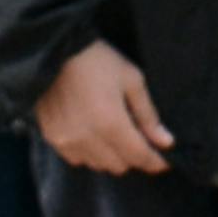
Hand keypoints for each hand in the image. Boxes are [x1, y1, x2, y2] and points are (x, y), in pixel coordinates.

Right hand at [32, 43, 178, 176]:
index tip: (165, 159)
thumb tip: (166, 142)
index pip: (139, 156)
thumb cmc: (98, 61)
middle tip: (137, 137)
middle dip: (133, 155)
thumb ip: (148, 115)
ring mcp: (66, 140)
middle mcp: (87, 138)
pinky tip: (92, 133)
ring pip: (98, 165)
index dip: (155, 161)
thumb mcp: (132, 80)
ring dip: (111, 156)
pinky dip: (89, 153)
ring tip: (113, 133)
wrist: (54, 51)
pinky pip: (77, 159)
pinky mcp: (51, 138)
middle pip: (119, 165)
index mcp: (110, 123)